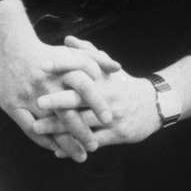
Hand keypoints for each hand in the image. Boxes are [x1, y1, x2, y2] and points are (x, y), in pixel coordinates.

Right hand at [0, 33, 116, 161]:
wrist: (10, 50)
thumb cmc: (48, 54)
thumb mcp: (71, 52)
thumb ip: (96, 59)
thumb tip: (118, 68)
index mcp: (61, 69)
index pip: (84, 87)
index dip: (97, 103)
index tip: (109, 119)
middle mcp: (45, 83)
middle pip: (66, 111)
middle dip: (82, 131)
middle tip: (94, 147)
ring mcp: (28, 96)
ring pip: (49, 125)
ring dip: (65, 143)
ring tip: (81, 156)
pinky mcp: (12, 105)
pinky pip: (29, 129)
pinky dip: (44, 141)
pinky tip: (58, 150)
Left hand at [35, 64, 161, 149]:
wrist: (154, 106)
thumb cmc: (124, 86)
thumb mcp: (110, 69)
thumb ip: (88, 54)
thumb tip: (67, 40)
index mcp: (104, 79)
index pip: (82, 68)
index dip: (63, 66)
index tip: (42, 65)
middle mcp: (108, 96)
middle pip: (80, 97)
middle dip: (58, 100)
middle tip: (37, 101)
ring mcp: (112, 116)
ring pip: (83, 123)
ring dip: (58, 127)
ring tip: (36, 128)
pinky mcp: (118, 134)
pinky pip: (93, 141)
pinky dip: (73, 146)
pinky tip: (56, 151)